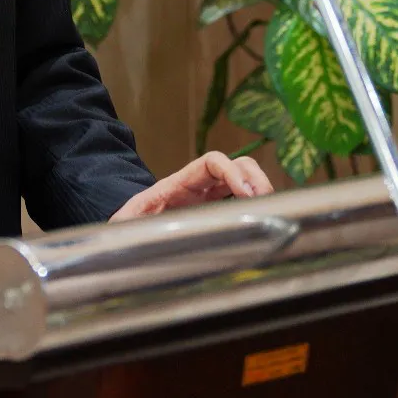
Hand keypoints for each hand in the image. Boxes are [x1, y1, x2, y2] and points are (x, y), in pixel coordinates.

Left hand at [110, 151, 274, 220]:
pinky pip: (242, 201)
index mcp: (177, 185)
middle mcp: (197, 186)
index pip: (210, 163)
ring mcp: (209, 198)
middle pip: (235, 165)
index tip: (245, 193)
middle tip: (266, 203)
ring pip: (244, 180)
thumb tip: (131, 234)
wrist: (127, 231)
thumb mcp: (124, 224)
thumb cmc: (127, 226)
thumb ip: (127, 225)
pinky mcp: (217, 212)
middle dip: (254, 178)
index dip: (231, 171)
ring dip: (261, 189)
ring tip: (273, 211)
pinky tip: (265, 219)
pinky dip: (258, 205)